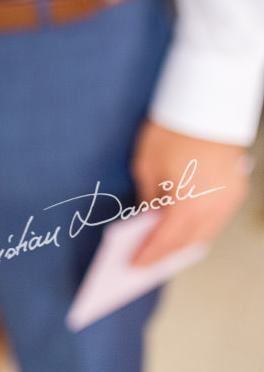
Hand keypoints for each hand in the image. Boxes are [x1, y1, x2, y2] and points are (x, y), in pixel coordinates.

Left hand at [130, 120, 251, 265]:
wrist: (207, 105)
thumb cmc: (172, 132)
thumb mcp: (146, 165)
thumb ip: (149, 197)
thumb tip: (148, 216)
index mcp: (187, 206)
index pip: (165, 242)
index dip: (148, 256)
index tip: (134, 267)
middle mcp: (213, 209)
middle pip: (189, 243)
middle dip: (167, 255)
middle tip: (147, 264)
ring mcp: (229, 201)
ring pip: (206, 233)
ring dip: (185, 242)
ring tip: (162, 249)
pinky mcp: (237, 190)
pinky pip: (216, 218)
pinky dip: (199, 227)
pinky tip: (182, 227)